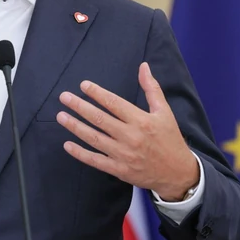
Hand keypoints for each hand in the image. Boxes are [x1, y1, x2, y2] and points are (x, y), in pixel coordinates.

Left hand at [56, 62, 198, 200]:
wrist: (178, 173)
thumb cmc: (170, 139)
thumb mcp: (164, 112)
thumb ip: (152, 88)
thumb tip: (143, 66)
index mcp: (141, 120)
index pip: (114, 103)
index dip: (97, 93)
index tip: (83, 85)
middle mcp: (131, 137)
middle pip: (100, 119)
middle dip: (79, 107)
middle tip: (64, 97)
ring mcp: (123, 155)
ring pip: (94, 138)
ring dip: (75, 127)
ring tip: (60, 116)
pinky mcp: (119, 170)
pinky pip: (96, 160)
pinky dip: (80, 153)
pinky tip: (67, 144)